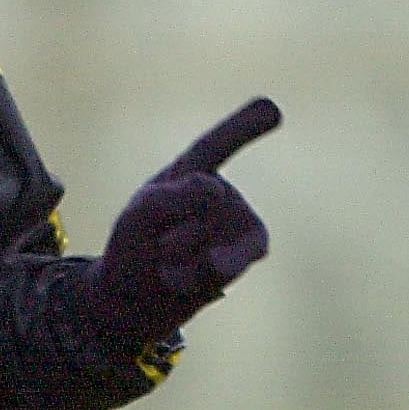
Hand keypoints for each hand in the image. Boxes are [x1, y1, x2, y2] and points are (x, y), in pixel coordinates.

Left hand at [77, 97, 281, 350]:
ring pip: (214, 232)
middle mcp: (220, 190)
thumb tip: (220, 192)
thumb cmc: (136, 247)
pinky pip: (229, 261)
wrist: (139, 301)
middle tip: (155, 245)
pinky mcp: (247, 249)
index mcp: (189, 171)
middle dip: (171, 229)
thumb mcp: (140, 217)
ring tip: (168, 265)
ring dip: (183, 255)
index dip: (243, 127)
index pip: (215, 146)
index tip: (272, 108)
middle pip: (204, 200)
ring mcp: (238, 220)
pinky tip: (183, 281)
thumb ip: (175, 196)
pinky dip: (201, 273)